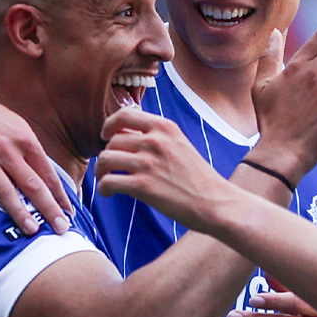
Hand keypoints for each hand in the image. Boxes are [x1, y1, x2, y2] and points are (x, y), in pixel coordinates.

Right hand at [0, 84, 72, 234]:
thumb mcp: (19, 128)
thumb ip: (33, 153)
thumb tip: (52, 182)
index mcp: (24, 141)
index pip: (47, 174)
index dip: (60, 196)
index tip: (69, 214)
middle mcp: (6, 150)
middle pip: (32, 185)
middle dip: (48, 209)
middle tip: (61, 229)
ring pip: (4, 192)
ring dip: (19, 214)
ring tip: (32, 231)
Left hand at [95, 107, 230, 231]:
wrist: (215, 202)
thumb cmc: (198, 177)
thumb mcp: (180, 144)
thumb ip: (156, 137)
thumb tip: (125, 134)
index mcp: (165, 127)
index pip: (124, 114)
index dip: (109, 125)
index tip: (106, 135)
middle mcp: (155, 141)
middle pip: (112, 140)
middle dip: (107, 154)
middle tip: (110, 167)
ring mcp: (148, 163)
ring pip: (106, 159)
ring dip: (100, 171)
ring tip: (106, 178)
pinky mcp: (143, 186)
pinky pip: (108, 182)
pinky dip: (104, 188)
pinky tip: (109, 193)